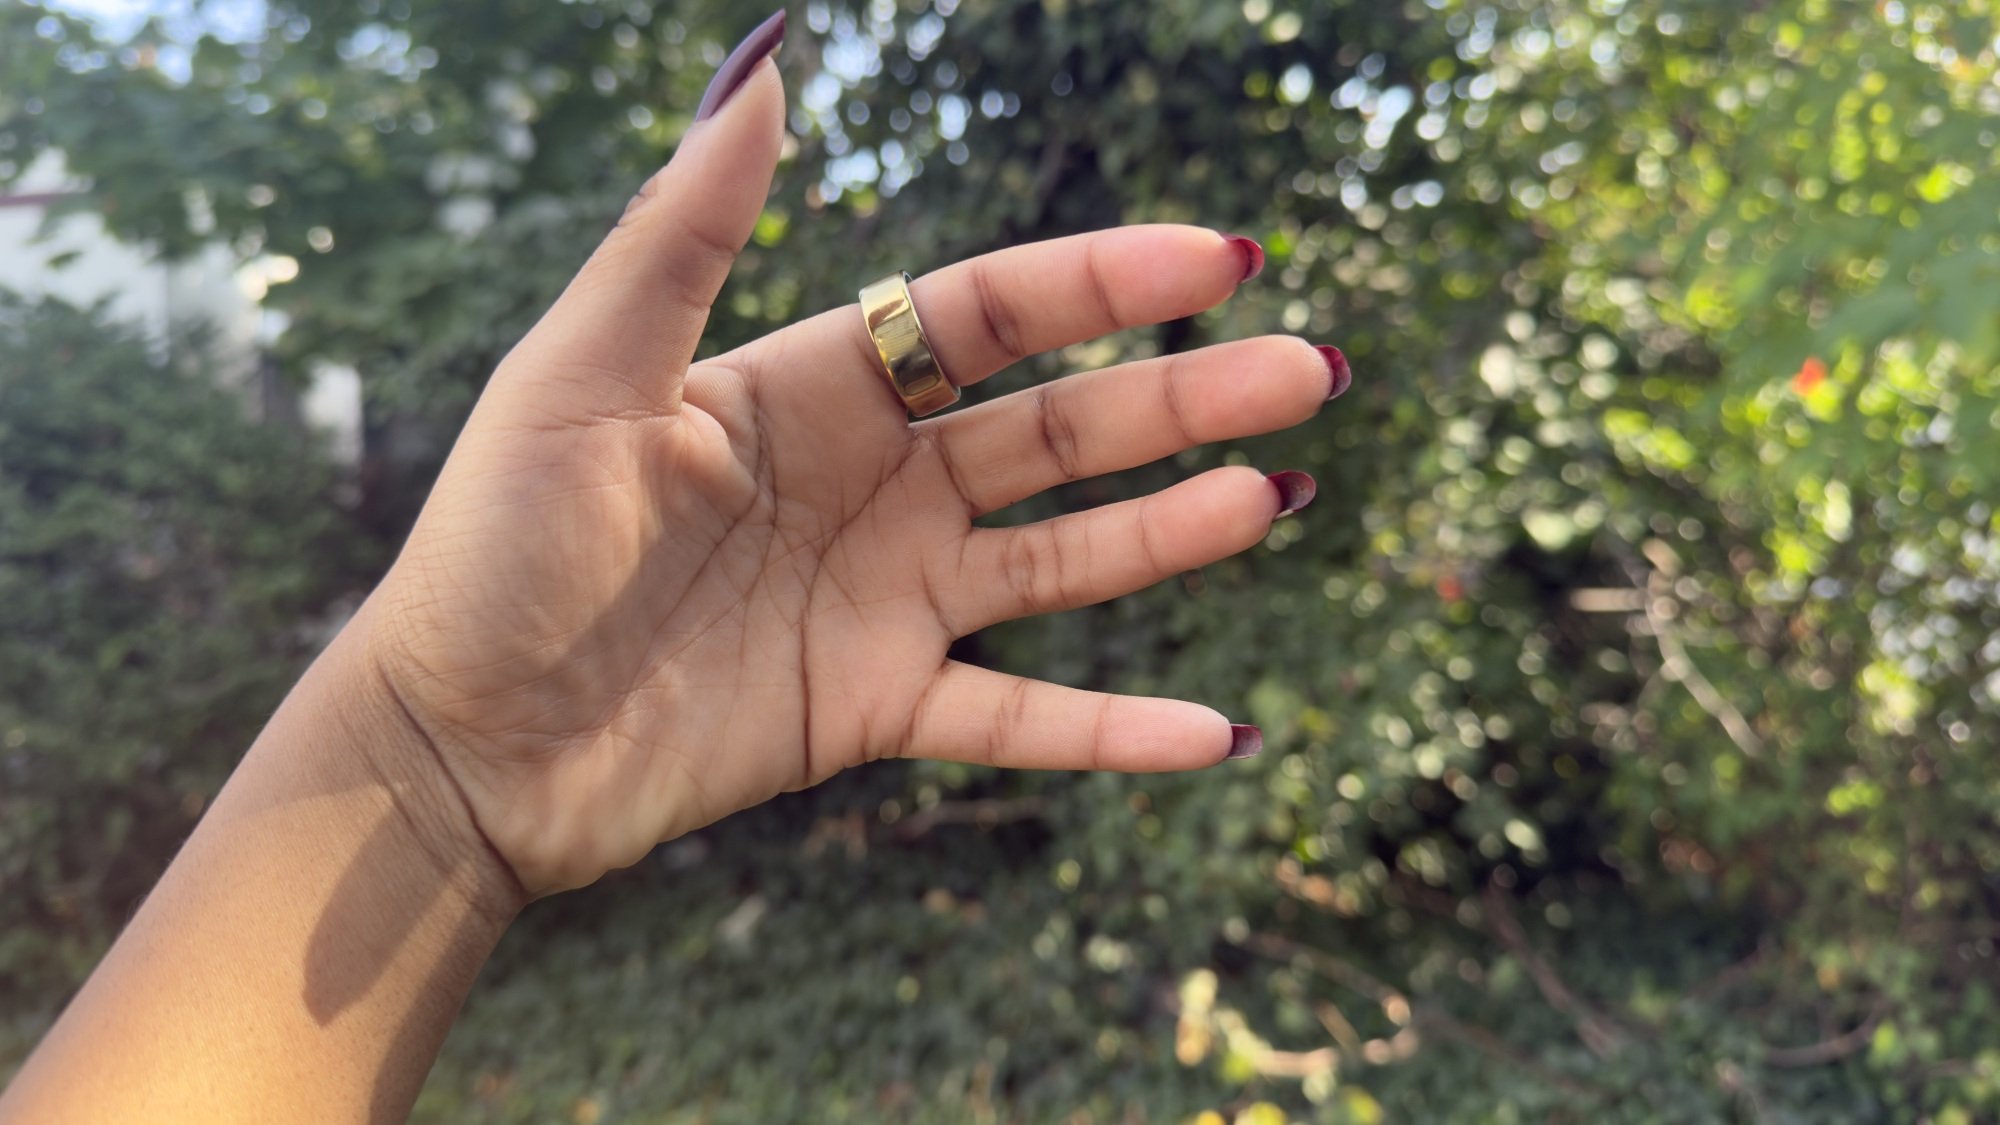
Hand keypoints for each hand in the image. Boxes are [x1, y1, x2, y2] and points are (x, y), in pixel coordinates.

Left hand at [361, 44, 1347, 894]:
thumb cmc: (494, 546)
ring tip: (1281, 494)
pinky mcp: (874, 709)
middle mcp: (870, 482)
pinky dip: (1112, 732)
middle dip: (1183, 397)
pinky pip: (1018, 717)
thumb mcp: (582, 369)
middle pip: (1059, 428)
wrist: (456, 743)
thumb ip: (684, 229)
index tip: (1219, 258)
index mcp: (813, 384)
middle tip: (1308, 369)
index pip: (990, 317)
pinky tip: (1215, 734)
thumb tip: (765, 62)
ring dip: (1172, 531)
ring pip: (1062, 558)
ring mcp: (883, 598)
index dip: (1104, 285)